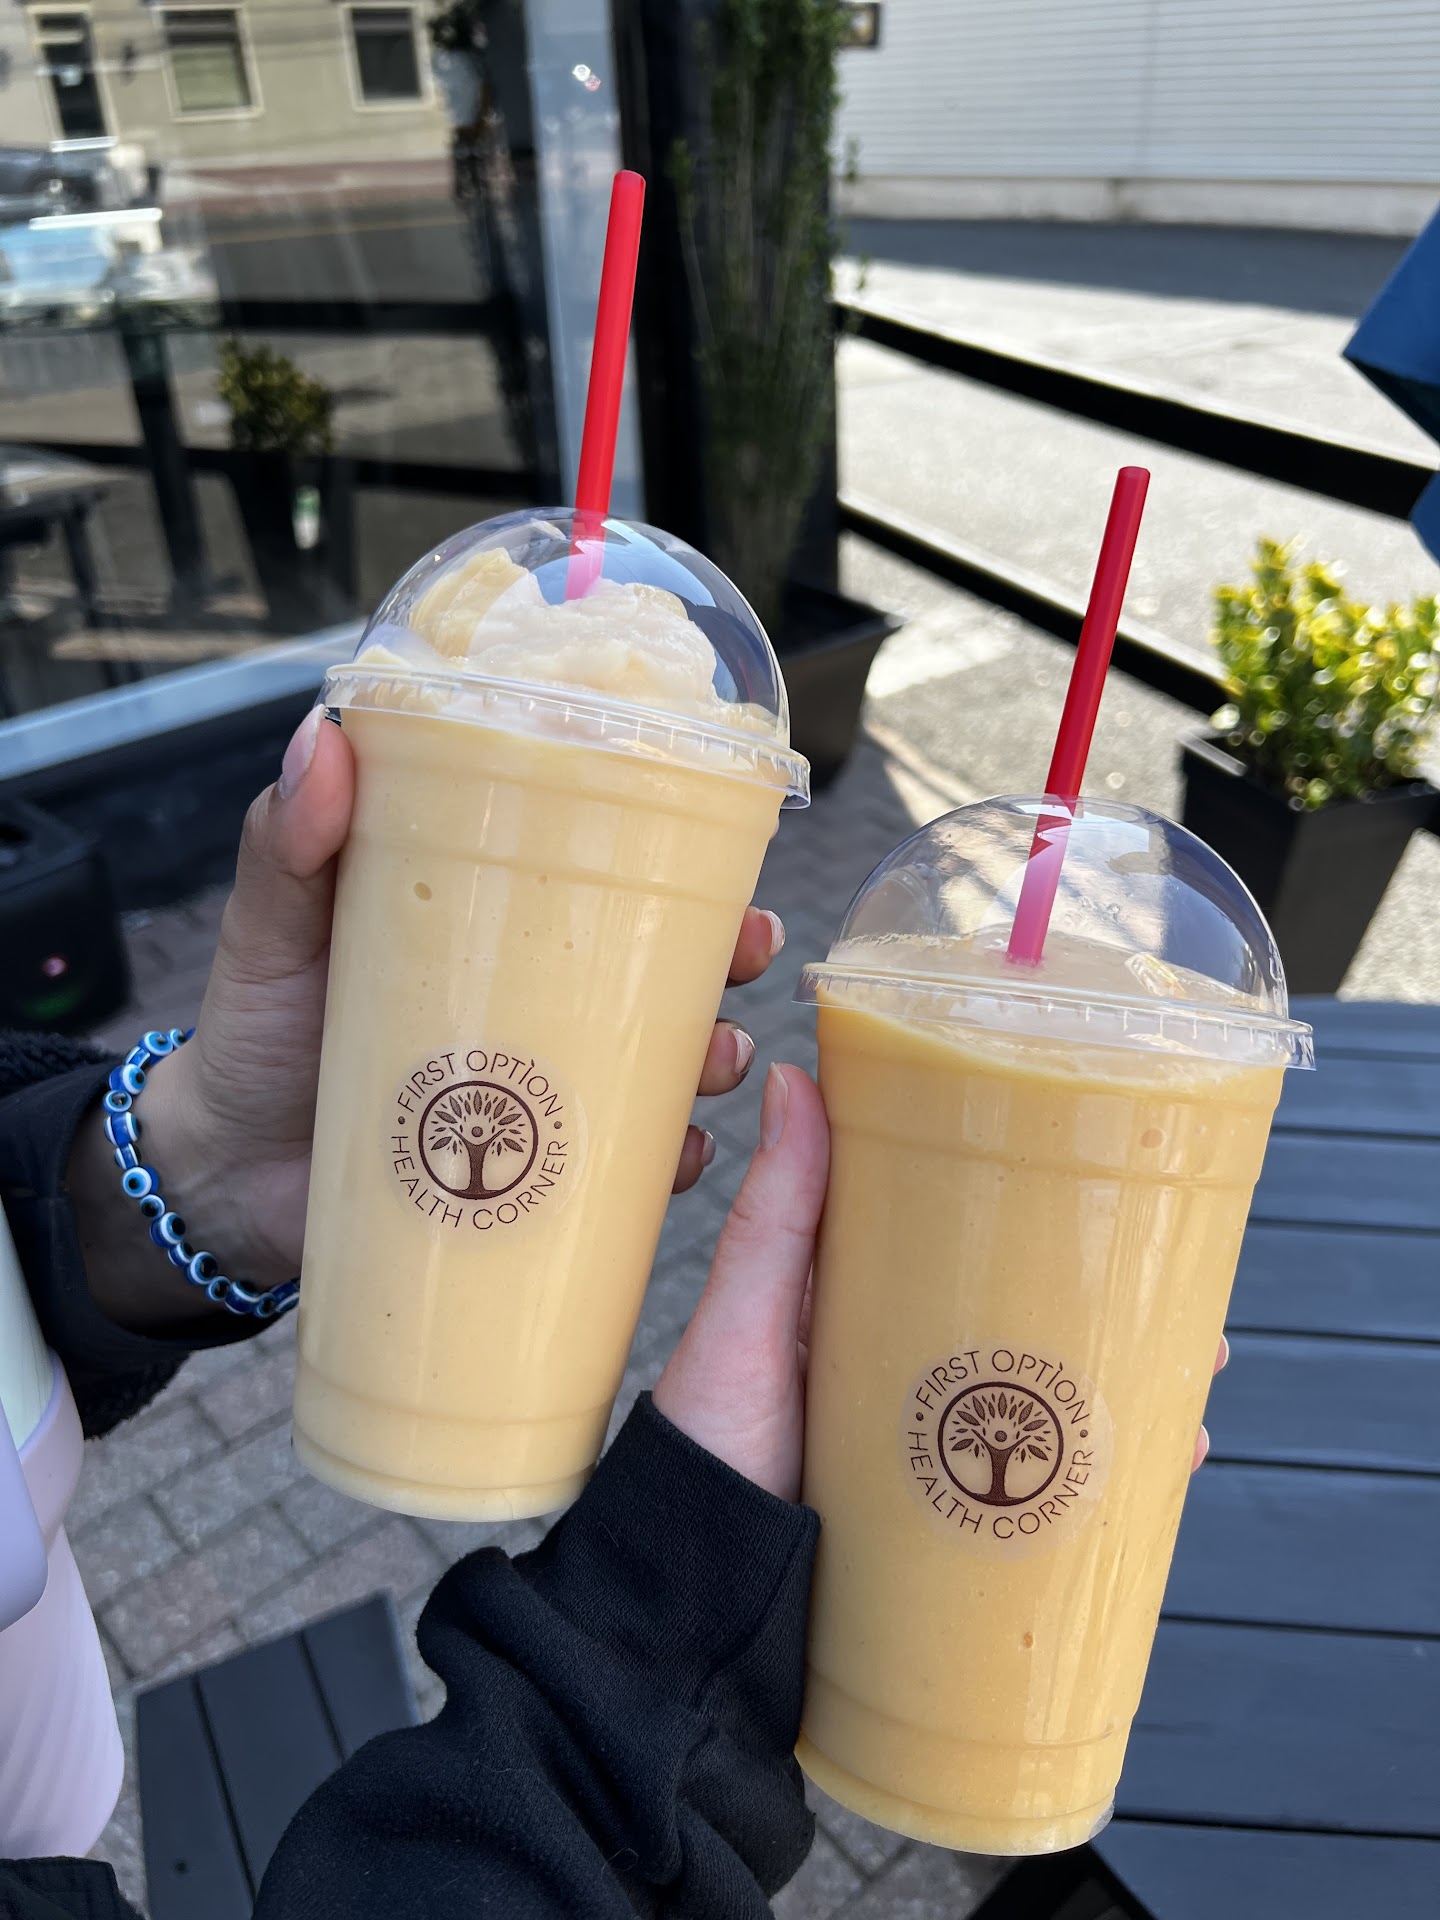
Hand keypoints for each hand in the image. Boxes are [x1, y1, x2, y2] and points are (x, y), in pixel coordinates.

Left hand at [75, 707, 785, 1326]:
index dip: (676, 859)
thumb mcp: (271, 927)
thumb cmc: (255, 1031)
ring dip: (711, 1057)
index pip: (598, 875)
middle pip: (657, 968)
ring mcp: (538, 1089)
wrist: (226, 1175)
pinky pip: (623, 1168)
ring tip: (716, 1061)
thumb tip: (321, 735)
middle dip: (724, 958)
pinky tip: (678, 1157)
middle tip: (750, 950)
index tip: (726, 848)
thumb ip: (289, 841)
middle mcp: (531, 1001)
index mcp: (489, 923)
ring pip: (658, 1064)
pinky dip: (664, 1163)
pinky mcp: (533, 1174)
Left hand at [653, 1073, 1228, 1502]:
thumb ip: (777, 1213)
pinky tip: (1164, 1471)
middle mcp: (909, 1369)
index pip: (967, 1239)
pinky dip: (1109, 1478)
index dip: (1042, 1216)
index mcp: (863, 1304)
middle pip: (1032, 1321)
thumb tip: (794, 1076)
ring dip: (1132, 1387)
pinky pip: (1046, 1492)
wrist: (693, 1595)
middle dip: (1117, 1307)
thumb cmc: (704, 1445)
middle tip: (1190, 1294)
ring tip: (1196, 1377)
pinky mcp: (952, 1519)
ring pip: (1055, 1402)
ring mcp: (936, 1445)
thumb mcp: (744, 1317)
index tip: (1114, 1188)